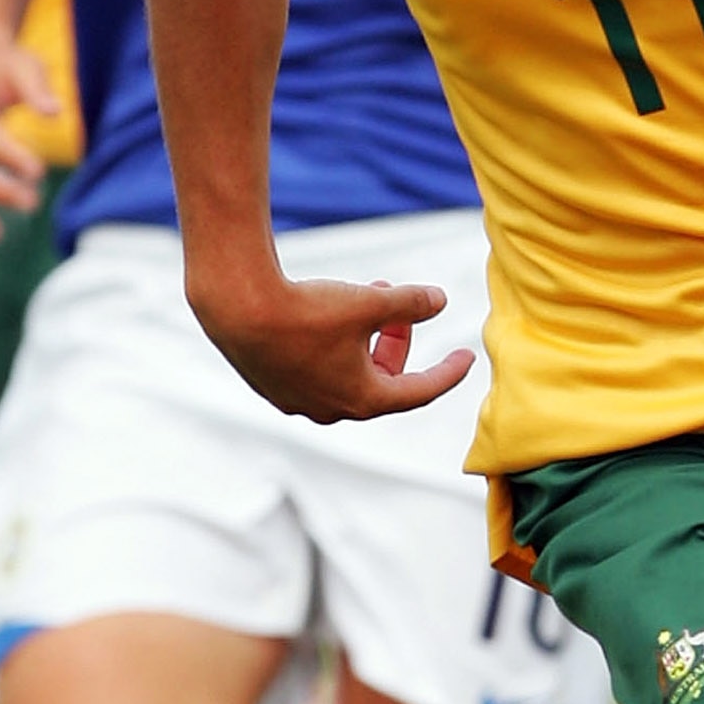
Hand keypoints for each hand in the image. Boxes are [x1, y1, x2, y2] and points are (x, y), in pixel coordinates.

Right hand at [194, 274, 475, 424]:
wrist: (236, 307)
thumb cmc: (307, 309)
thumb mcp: (371, 302)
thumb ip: (411, 303)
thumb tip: (440, 301)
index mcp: (363, 399)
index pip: (420, 391)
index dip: (448, 372)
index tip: (467, 356)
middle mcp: (331, 409)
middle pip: (382, 378)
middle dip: (397, 339)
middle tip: (398, 304)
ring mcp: (299, 401)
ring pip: (348, 371)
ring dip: (364, 338)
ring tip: (363, 295)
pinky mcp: (274, 385)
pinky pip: (317, 369)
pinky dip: (335, 345)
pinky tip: (327, 312)